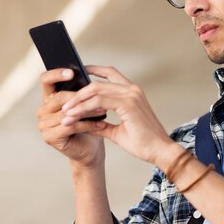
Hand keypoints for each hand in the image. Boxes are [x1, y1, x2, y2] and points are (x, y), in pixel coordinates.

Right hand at [37, 69, 106, 166]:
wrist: (91, 150)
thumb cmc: (90, 124)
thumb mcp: (87, 104)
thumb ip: (83, 91)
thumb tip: (90, 71)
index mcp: (50, 98)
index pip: (46, 80)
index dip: (57, 74)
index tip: (72, 72)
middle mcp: (43, 110)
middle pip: (59, 96)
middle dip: (81, 97)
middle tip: (102, 96)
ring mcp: (43, 124)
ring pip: (67, 112)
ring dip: (88, 111)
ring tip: (105, 111)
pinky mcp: (49, 137)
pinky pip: (70, 126)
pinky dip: (88, 125)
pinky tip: (101, 125)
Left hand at [60, 65, 174, 164]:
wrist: (160, 151)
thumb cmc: (144, 143)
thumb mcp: (117, 131)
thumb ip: (102, 124)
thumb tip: (86, 124)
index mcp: (132, 93)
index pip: (110, 74)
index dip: (93, 71)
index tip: (77, 75)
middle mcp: (132, 90)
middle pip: (99, 81)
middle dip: (79, 92)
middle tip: (64, 103)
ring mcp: (131, 95)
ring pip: (96, 89)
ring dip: (78, 101)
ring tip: (65, 111)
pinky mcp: (128, 104)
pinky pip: (99, 101)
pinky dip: (84, 108)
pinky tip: (74, 115)